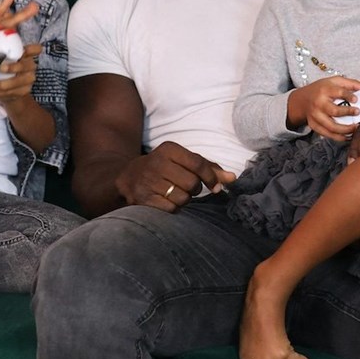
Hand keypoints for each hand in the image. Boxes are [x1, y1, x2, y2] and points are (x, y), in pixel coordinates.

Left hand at [0, 43, 39, 105]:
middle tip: (1, 69)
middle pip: (27, 65)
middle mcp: (28, 64)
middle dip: (14, 68)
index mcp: (22, 53)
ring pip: (22, 81)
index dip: (33, 49)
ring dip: (6, 84)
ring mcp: (27, 78)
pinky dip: (4, 93)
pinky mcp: (23, 91)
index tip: (23, 51)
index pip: (35, 49)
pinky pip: (16, 93)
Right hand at [114, 141, 236, 212]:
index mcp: (169, 149)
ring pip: (182, 198)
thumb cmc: (164, 168)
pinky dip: (172, 208)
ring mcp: (148, 181)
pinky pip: (170, 209)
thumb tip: (232, 178)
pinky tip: (165, 201)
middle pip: (192, 184)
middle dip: (194, 190)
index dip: (210, 177)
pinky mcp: (142, 198)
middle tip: (186, 188)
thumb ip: (208, 168)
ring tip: (174, 194)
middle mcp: (157, 162)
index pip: (198, 164)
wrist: (127, 177)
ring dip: (183, 200)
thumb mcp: (182, 161)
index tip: (215, 187)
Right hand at [287, 76, 359, 140]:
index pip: (338, 92)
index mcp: (324, 90)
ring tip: (355, 127)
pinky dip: (338, 137)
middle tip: (358, 113)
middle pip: (334, 111)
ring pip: (331, 126)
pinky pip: (327, 134)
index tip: (356, 99)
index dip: (348, 96)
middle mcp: (318, 103)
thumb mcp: (335, 81)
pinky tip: (347, 136)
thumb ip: (351, 84)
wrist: (302, 99)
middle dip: (347, 113)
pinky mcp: (314, 125)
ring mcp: (315, 116)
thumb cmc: (321, 89)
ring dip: (345, 129)